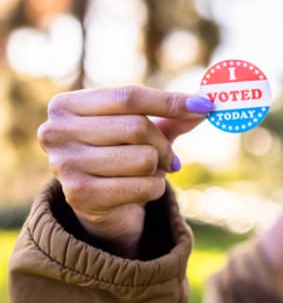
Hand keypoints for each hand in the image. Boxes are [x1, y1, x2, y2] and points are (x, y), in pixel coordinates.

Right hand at [37, 86, 213, 257]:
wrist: (98, 205)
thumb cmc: (120, 155)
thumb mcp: (142, 130)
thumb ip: (172, 116)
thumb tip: (206, 103)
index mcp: (67, 106)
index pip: (129, 96)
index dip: (170, 101)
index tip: (205, 105)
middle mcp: (56, 132)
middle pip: (137, 127)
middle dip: (164, 145)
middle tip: (171, 158)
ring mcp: (64, 165)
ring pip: (144, 159)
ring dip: (159, 169)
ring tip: (148, 174)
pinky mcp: (79, 195)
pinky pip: (143, 186)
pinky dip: (155, 188)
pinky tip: (142, 190)